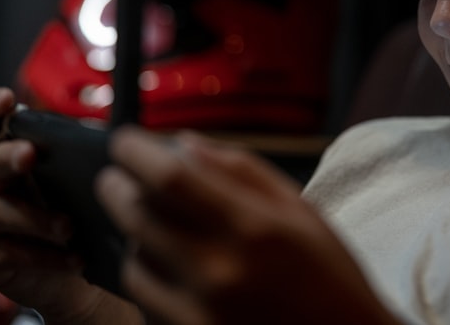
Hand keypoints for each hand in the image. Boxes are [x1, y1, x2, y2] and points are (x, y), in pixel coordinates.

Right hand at [0, 88, 140, 323]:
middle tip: (31, 155)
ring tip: (69, 228)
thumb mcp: (98, 181)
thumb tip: (134, 139)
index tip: (7, 100)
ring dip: (35, 218)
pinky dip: (38, 255)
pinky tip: (70, 258)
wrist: (81, 270)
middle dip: (10, 156)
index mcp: (19, 154)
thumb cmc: (86, 216)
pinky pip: (0, 251)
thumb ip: (102, 154)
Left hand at [97, 127, 397, 324]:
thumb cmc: (330, 278)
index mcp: (253, 230)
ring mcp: (196, 314)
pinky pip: (145, 301)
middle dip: (119, 188)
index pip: (169, 179)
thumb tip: (184, 144)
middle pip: (137, 216)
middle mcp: (218, 273)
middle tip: (121, 176)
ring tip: (159, 227)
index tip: (125, 142)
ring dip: (135, 235)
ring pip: (133, 262)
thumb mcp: (301, 211)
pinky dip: (149, 277)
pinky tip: (172, 268)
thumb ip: (242, 172)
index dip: (135, 153)